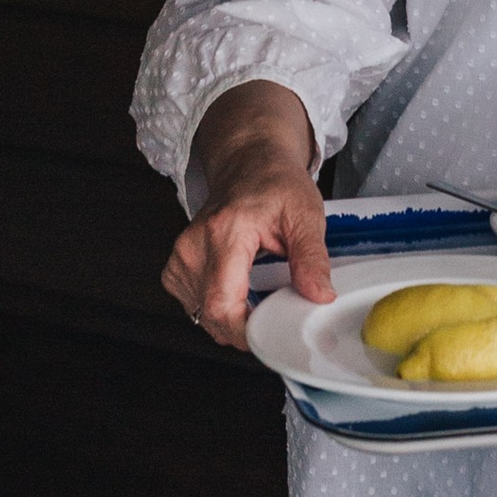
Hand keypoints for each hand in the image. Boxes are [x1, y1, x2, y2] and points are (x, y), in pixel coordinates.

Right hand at [161, 81, 329, 346]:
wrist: (249, 161)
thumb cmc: (275, 183)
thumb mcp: (306, 214)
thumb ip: (312, 257)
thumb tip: (320, 296)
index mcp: (226, 232)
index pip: (221, 303)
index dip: (243, 332)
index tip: (269, 335)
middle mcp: (195, 245)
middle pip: (209, 314)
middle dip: (243, 328)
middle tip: (273, 314)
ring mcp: (181, 255)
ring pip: (200, 314)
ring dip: (231, 317)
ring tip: (257, 294)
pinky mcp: (176, 264)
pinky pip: (192, 304)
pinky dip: (216, 307)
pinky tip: (237, 289)